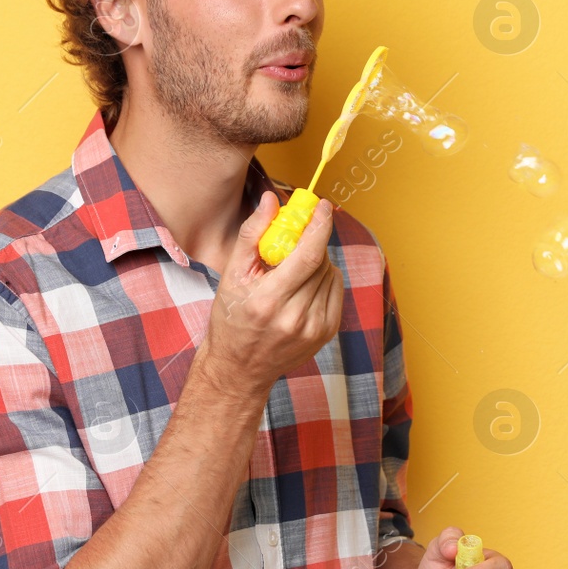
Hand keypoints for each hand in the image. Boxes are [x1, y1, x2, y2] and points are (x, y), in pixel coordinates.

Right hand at [199, 191, 342, 396]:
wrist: (239, 368)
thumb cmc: (231, 318)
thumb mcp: (232, 275)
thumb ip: (252, 234)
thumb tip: (272, 200)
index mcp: (269, 301)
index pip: (307, 256)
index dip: (319, 226)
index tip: (321, 206)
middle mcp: (295, 317)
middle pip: (320, 262)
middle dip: (311, 242)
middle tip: (295, 238)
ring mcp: (314, 329)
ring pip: (330, 274)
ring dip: (316, 261)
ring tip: (292, 271)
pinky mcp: (326, 333)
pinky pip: (336, 290)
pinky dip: (324, 279)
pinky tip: (303, 286)